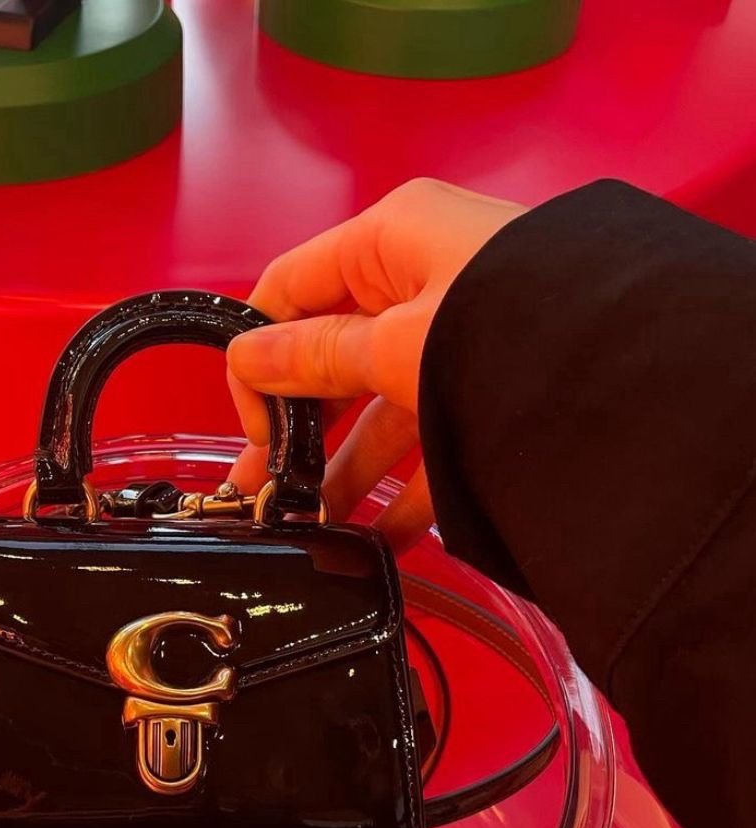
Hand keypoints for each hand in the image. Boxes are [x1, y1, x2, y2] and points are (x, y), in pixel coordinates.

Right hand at [227, 178, 525, 549]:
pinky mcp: (488, 391)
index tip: (250, 423)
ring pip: (380, 409)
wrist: (632, 376)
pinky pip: (430, 440)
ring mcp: (457, 339)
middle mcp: (421, 281)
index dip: (255, 354)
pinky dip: (406, 489)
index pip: (288, 288)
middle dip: (296, 427)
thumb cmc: (509, 328)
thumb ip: (313, 356)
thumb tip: (247, 358)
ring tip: (315, 525)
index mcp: (389, 241)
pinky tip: (382, 536)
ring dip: (347, 470)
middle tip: (263, 487)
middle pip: (330, 357)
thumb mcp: (393, 344)